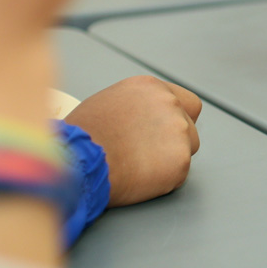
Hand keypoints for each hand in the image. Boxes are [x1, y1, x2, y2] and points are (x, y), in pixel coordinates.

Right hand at [65, 75, 201, 206]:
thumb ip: (134, 106)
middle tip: (149, 153)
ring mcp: (178, 131)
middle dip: (175, 139)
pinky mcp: (180, 160)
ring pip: (187, 148)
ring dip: (170, 158)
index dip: (177, 118)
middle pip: (188, 125)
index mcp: (151, 88)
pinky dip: (163, 179)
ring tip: (138, 166)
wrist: (78, 161)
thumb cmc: (81, 137)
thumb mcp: (106, 103)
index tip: (164, 131)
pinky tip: (139, 178)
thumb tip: (140, 118)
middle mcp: (169, 104)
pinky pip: (179, 173)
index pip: (185, 102)